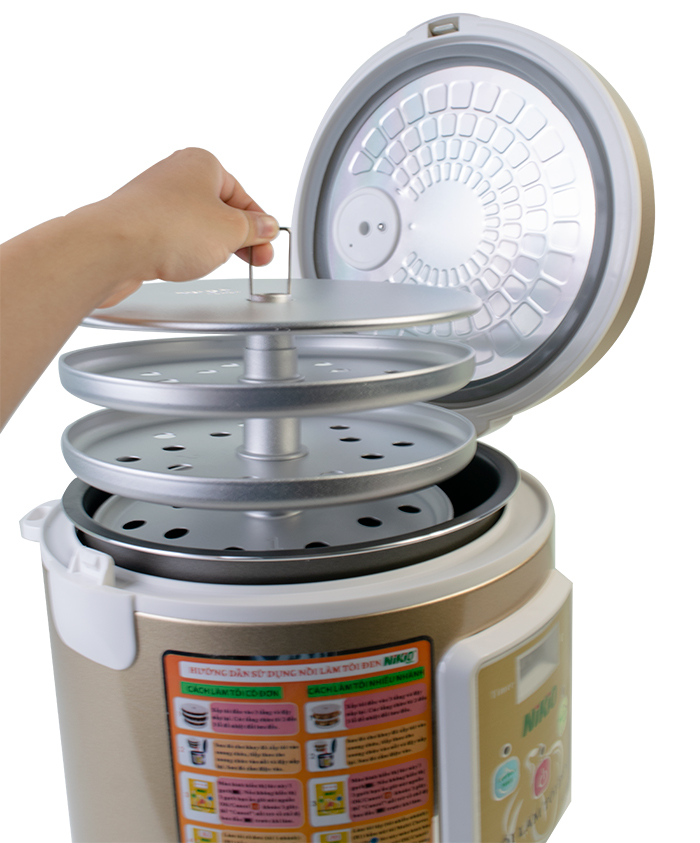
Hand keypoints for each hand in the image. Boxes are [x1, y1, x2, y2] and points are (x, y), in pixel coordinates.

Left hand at [89, 148, 278, 306]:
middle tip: (252, 259)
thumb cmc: (167, 228)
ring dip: (209, 245)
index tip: (267, 243)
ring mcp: (155, 200)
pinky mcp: (139, 225)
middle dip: (237, 237)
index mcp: (202, 163)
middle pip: (220, 210)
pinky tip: (183, 264)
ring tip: (210, 260)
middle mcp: (176, 176)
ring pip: (196, 225)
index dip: (258, 223)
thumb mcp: (231, 231)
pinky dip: (184, 252)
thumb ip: (254, 229)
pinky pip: (173, 238)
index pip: (243, 195)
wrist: (113, 248)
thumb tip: (266, 226)